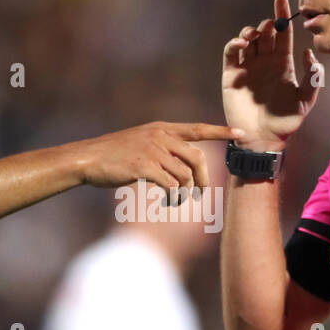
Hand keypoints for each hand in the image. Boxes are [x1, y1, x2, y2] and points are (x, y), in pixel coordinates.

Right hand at [78, 121, 238, 193]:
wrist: (87, 158)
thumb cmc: (113, 155)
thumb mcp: (140, 141)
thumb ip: (162, 146)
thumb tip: (184, 164)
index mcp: (162, 127)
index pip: (198, 129)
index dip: (221, 132)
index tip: (241, 135)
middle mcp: (160, 135)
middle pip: (197, 158)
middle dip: (203, 179)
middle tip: (199, 193)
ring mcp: (152, 150)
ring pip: (185, 175)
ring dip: (185, 193)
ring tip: (177, 201)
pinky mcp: (144, 166)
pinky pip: (171, 185)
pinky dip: (174, 197)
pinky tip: (168, 202)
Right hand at [222, 0, 322, 150]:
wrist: (262, 139)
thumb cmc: (286, 122)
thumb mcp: (306, 100)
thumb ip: (312, 77)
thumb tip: (309, 52)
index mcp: (283, 64)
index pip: (283, 35)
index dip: (283, 17)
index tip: (282, 1)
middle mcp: (265, 62)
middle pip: (265, 34)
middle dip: (267, 24)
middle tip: (271, 24)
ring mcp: (248, 67)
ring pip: (248, 40)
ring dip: (251, 32)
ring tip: (256, 34)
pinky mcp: (232, 75)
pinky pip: (231, 53)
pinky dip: (235, 43)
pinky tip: (243, 43)